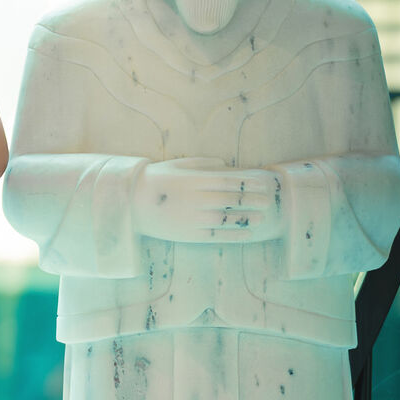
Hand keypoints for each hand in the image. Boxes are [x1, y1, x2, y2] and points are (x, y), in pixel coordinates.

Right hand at [136, 162, 282, 242]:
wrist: (131, 204)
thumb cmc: (155, 181)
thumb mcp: (177, 166)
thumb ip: (202, 164)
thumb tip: (225, 165)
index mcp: (195, 180)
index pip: (230, 180)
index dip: (249, 182)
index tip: (263, 183)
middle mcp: (197, 199)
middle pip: (232, 199)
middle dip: (253, 200)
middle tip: (268, 200)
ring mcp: (194, 218)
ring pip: (228, 218)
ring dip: (247, 218)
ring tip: (262, 218)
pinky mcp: (190, 235)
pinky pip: (217, 235)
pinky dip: (234, 235)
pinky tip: (247, 234)